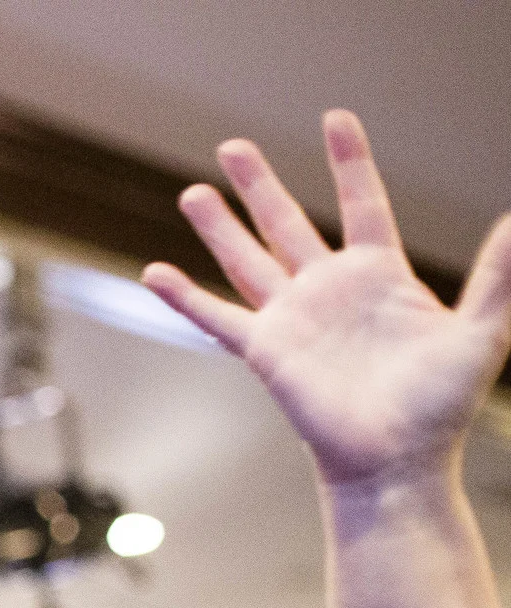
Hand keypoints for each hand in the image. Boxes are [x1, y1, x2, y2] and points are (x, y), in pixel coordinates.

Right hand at [143, 110, 510, 490]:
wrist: (395, 461)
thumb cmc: (441, 406)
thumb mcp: (481, 331)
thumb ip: (497, 275)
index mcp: (381, 277)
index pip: (362, 204)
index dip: (349, 162)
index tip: (335, 120)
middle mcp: (330, 291)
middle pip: (287, 224)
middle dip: (260, 185)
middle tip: (233, 147)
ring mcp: (293, 319)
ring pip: (248, 260)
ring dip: (220, 227)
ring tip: (194, 192)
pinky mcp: (265, 351)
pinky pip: (217, 317)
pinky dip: (185, 298)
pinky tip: (155, 274)